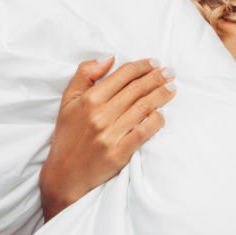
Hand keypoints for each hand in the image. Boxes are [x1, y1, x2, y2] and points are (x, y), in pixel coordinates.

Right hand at [39, 56, 176, 221]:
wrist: (63, 176)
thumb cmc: (67, 136)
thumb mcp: (67, 101)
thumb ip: (84, 74)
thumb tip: (109, 58)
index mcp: (88, 100)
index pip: (123, 75)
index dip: (142, 66)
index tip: (155, 63)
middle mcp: (100, 115)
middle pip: (137, 89)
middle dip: (157, 78)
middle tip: (171, 72)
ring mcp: (110, 134)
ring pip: (143, 108)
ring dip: (161, 95)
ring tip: (172, 88)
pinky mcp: (119, 153)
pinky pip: (144, 132)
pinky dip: (156, 121)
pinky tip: (162, 114)